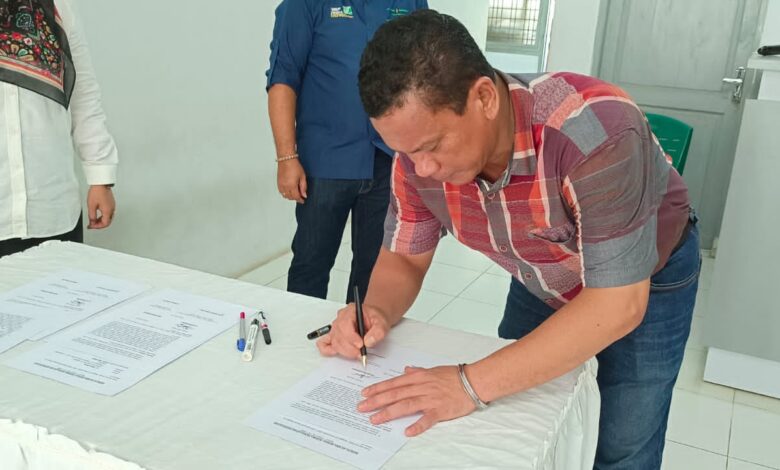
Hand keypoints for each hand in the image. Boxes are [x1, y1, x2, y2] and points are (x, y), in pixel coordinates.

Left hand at [86, 185, 114, 228]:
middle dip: (99, 225)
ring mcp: (112, 206)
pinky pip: (109, 213)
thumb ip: (92, 216)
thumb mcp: (91, 206)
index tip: (91, 226)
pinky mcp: (111, 203)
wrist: (101, 184)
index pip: (104, 224)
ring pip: (108, 218)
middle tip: (92, 225)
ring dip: (101, 220)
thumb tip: (92, 222)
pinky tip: (98, 214)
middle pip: (107, 222)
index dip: (97, 227)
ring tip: (94, 220)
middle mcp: (112, 209)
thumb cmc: (97, 192)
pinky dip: (103, 216)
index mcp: (108, 211)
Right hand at [277, 158, 306, 203]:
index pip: (296, 197)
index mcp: (292, 185)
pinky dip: (285, 193)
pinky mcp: (278, 183)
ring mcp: (280, 185)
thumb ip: (303, 187)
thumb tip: (304, 195)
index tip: (303, 200)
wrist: (286, 160)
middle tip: (300, 196)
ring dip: (290, 196)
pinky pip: (281, 192)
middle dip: (296, 198)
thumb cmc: (294, 166)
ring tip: (295, 193)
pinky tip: (289, 190)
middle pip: (290, 197)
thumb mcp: (302, 177)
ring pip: (285, 196)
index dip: (300, 200)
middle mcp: (285, 186)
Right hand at [316, 302, 390, 358]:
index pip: (345, 324)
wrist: (373, 319)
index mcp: (351, 311)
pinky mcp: (334, 337)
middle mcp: (340, 318)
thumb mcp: (382, 322)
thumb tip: (368, 341)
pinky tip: (337, 353)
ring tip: (356, 354)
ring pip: (334, 341)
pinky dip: (327, 350)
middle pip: (338, 334)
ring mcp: (336, 328)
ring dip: (344, 351)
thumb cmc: (375, 318)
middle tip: (361, 353)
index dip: (351, 337)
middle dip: (349, 347)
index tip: (361, 345)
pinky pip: (324, 344)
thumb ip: (378, 331)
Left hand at [358, 365, 475, 436]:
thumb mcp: (433, 369)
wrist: (473, 381)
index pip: (394, 383)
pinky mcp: (440, 410)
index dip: (378, 388)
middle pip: (395, 394)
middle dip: (376, 401)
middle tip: (361, 407)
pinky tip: (407, 431)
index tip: (365, 393)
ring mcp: (430, 399)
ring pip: (405, 405)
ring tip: (375, 419)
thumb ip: (417, 372)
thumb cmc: (454, 376)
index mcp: (419, 377)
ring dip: (389, 412)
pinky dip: (417, 425)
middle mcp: (422, 387)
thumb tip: (406, 370)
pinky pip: (427, 419)